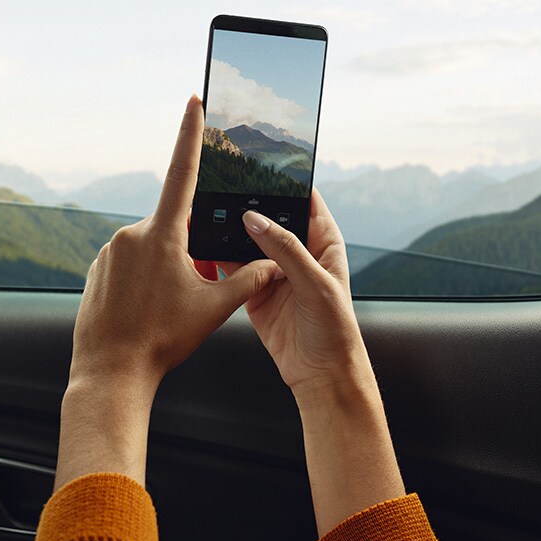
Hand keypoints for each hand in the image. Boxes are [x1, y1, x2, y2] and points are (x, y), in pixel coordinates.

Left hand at [55, 96, 279, 488]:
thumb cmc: (162, 340)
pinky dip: (145, 283)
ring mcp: (109, 252)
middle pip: (174, 228)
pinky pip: (130, 265)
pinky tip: (146, 313)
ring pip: (152, 250)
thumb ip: (247, 279)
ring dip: (167, 271)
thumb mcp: (213, 308)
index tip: (193, 101)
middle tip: (190, 293)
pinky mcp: (97, 270)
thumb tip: (274, 264)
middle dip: (190, 252)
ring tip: (165, 312)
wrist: (110, 373)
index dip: (190, 135)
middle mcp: (131, 234)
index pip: (183, 173)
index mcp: (162, 235)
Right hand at [221, 188, 378, 413]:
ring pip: (248, 242)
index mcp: (324, 243)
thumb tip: (255, 219)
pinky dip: (219, 258)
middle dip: (250, 205)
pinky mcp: (255, 292)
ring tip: (209, 214)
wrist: (320, 375)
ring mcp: (274, 272)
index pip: (305, 200)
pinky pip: (234, 268)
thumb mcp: (314, 284)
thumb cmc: (334, 330)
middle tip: (225, 187)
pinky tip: (205, 246)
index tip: (261, 165)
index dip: (286, 182)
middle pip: (271, 218)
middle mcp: (299, 253)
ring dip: (231, 232)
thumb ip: (285, 250)